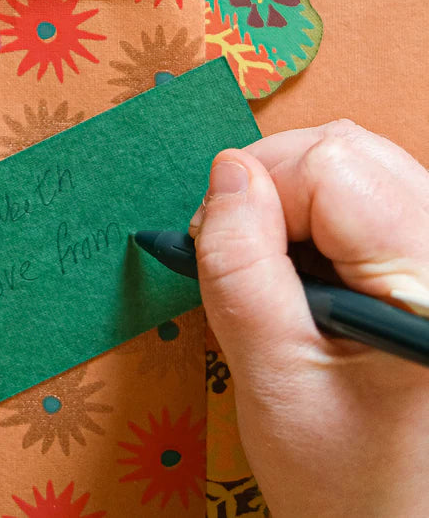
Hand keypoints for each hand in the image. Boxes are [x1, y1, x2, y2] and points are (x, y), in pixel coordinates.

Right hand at [191, 120, 428, 517]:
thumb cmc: (342, 477)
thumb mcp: (270, 377)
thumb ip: (241, 265)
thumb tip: (226, 172)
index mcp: (425, 284)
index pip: (332, 166)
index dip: (260, 188)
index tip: (216, 240)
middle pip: (348, 149)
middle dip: (275, 182)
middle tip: (239, 250)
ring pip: (357, 161)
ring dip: (295, 196)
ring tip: (274, 268)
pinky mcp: (425, 258)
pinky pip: (369, 190)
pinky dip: (317, 212)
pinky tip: (303, 269)